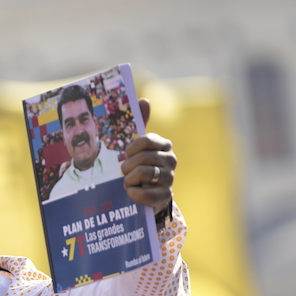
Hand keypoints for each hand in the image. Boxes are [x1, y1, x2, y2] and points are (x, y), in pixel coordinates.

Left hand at [121, 98, 175, 213]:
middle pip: (142, 158)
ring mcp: (170, 179)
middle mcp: (171, 161)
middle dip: (127, 166)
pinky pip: (145, 193)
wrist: (149, 194)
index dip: (131, 148)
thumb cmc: (142, 166)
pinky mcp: (165, 196)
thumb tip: (144, 99)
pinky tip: (131, 192)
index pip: (146, 140)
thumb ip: (141, 123)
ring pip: (143, 174)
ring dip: (128, 179)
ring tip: (128, 182)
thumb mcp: (140, 146)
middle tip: (124, 171)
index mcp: (165, 145)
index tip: (127, 154)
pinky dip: (133, 193)